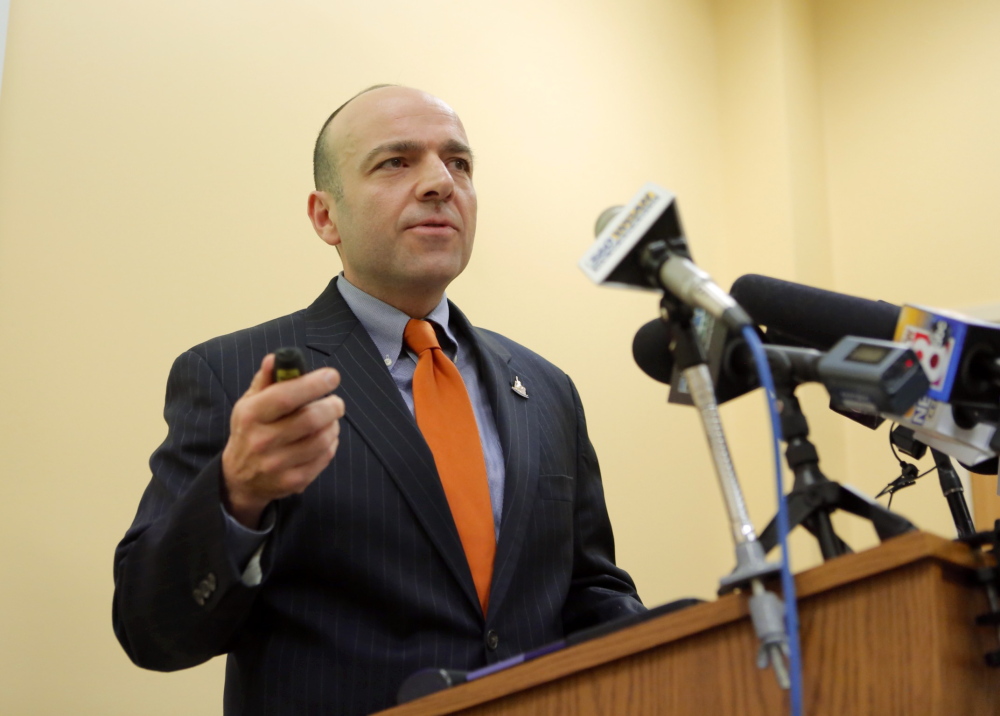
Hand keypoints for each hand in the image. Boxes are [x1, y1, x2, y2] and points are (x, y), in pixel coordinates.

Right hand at [221, 353, 344, 527]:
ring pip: (322, 440)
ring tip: (330, 419)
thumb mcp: (249, 403)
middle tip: (336, 402)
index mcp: (251, 415)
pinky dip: (331, 443)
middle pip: (310, 420)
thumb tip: (276, 358)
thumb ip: (265, 380)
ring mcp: (278, 464)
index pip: (285, 397)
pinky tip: (325, 437)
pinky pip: (324, 457)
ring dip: (333, 425)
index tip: (332, 376)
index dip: (312, 384)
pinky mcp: (293, 481)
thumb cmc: (250, 430)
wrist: (239, 478)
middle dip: (331, 406)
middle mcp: (262, 441)